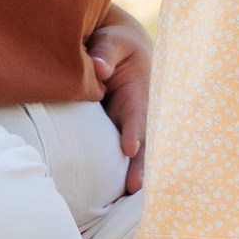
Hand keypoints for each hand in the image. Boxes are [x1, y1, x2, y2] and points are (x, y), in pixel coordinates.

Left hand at [88, 5, 152, 195]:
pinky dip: (118, 170)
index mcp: (138, 91)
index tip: (129, 148)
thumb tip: (96, 69)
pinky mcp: (114, 129)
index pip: (137, 114)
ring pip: (132, 152)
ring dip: (131, 173)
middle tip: (135, 187)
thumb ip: (104, 53)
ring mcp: (125, 123)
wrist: (115, 47)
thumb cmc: (114, 43)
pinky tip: (111, 193)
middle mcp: (136, 112)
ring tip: (124, 197)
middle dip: (140, 165)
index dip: (134, 131)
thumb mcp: (112, 41)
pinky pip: (114, 150)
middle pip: (142, 142)